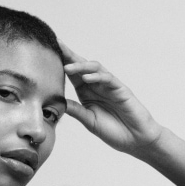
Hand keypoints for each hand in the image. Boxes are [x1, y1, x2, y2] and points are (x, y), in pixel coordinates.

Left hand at [60, 40, 162, 157]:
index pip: (72, 75)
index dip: (61, 64)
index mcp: (87, 93)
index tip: (48, 54)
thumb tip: (59, 102)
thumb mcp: (90, 122)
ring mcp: (109, 86)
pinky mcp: (121, 89)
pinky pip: (108, 79)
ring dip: (81, 66)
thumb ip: (77, 111)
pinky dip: (97, 77)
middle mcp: (97, 86)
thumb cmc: (114, 132)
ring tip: (67, 67)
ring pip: (95, 68)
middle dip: (69, 56)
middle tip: (56, 45)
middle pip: (82, 66)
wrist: (136, 140)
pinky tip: (86, 79)